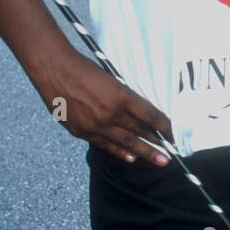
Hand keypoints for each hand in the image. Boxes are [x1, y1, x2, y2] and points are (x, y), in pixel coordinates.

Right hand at [39, 48, 173, 165]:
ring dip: (143, 152)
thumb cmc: (84, 68)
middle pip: (139, 132)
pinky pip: (104, 145)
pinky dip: (119, 152)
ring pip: (125, 143)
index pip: (150, 115)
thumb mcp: (112, 79)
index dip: (165, 126)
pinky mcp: (81, 131)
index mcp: (121, 96)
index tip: (175, 134)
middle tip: (170, 156)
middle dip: (157, 144)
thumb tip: (139, 113)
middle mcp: (110, 113)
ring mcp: (95, 125)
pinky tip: (130, 158)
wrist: (54, 70)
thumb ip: (124, 97)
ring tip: (158, 160)